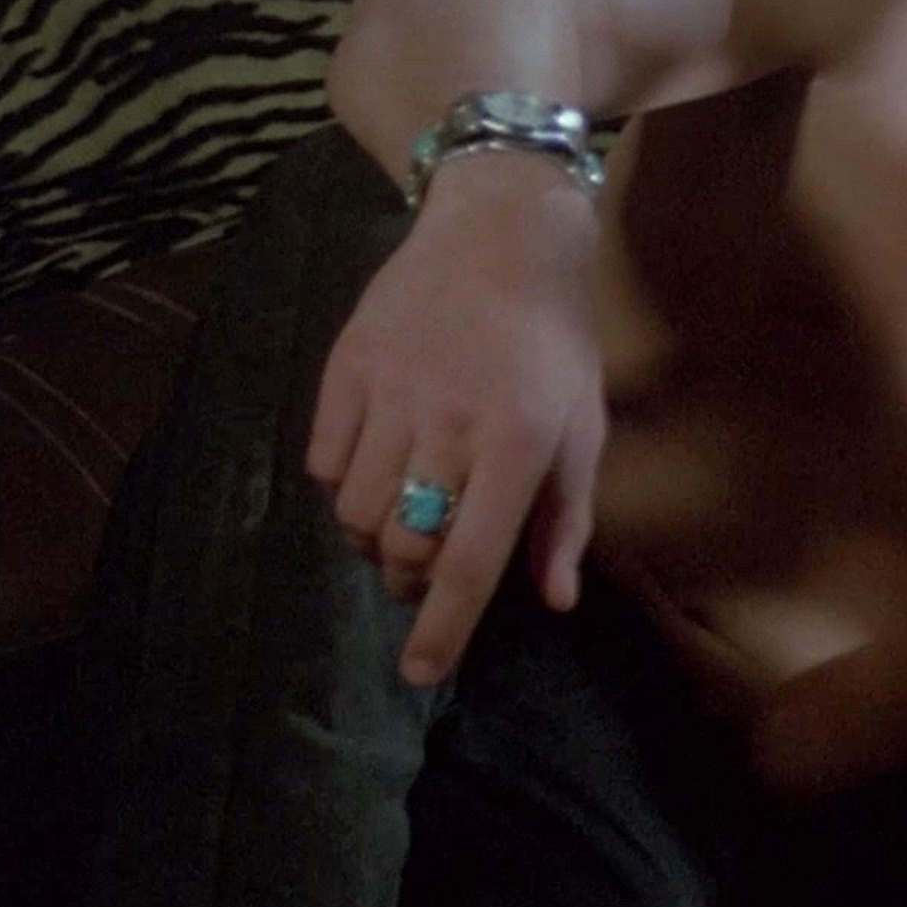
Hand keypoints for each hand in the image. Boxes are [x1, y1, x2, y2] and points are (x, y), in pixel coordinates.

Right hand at [305, 157, 607, 684]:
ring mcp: (390, 394)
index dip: (444, 628)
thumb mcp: (582, 427)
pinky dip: (343, 484)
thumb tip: (552, 600)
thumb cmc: (554, 340)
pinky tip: (377, 467)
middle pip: (404, 546)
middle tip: (430, 567)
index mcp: (518, 444)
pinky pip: (323, 463)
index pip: (472, 561)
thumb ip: (566, 518)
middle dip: (412, 578)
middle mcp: (450, 424)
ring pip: (355, 514)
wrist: (500, 233)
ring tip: (404, 515)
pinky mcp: (346, 369)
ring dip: (376, 536)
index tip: (420, 673)